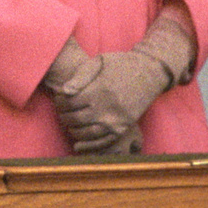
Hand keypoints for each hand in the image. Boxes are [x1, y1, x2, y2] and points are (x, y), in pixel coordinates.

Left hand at [51, 50, 171, 153]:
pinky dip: (88, 145)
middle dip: (63, 116)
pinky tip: (78, 144)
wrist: (150, 72)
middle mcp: (106, 108)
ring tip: (69, 123)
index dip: (59, 101)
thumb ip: (79, 76)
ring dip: (73, 130)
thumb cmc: (120, 64)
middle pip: (74, 119)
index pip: (68, 103)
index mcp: (98, 90)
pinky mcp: (124, 128)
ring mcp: (116, 121)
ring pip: (86, 133)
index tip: (58, 98)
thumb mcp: (98, 62)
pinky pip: (102, 141)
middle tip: (61, 111)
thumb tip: (64, 92)